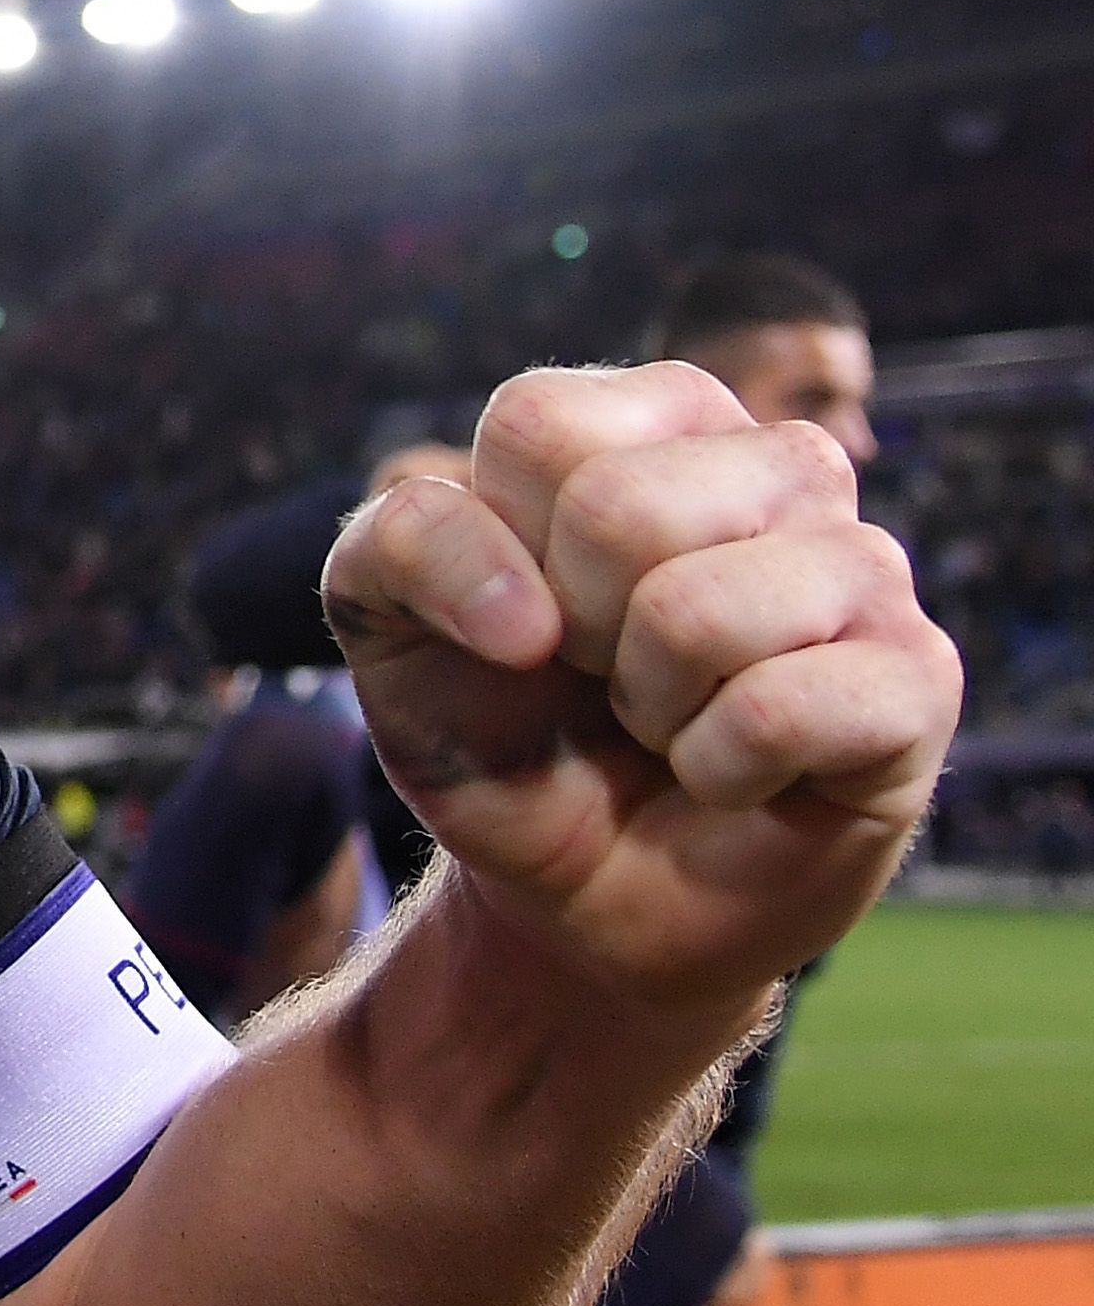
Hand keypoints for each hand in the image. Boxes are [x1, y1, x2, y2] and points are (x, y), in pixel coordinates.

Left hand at [325, 362, 958, 1018]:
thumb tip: (525, 615)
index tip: (526, 609)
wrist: (574, 887)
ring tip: (672, 719)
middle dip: (576, 631)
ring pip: (696, 611)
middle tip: (606, 675)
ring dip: (649, 706)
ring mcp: (863, 565)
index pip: (539, 425)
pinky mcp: (918, 677)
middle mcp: (777, 464)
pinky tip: (738, 772)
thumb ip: (401, 546)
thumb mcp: (387, 619)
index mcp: (651, 417)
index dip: (498, 548)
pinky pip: (779, 710)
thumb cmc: (498, 725)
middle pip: (617, 508)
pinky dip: (719, 771)